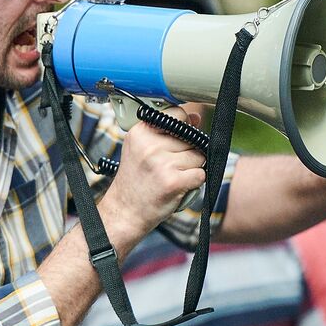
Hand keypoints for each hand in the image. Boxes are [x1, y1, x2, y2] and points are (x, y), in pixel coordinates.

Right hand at [98, 109, 206, 247]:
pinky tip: (177, 186)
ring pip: (199, 156)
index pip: (178, 114)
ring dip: (191, 168)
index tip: (177, 138)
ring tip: (170, 176)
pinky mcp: (173, 181)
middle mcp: (150, 145)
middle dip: (187, 153)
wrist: (124, 211)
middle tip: (166, 167)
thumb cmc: (135, 180)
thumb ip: (167, 131)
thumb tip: (195, 117)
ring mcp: (161, 163)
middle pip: (192, 138)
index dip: (184, 126)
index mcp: (141, 132)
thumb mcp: (141, 148)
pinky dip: (194, 182)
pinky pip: (200, 174)